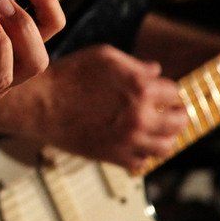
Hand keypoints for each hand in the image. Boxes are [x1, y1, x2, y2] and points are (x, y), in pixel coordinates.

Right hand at [42, 45, 187, 171]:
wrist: (40, 104)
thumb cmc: (68, 76)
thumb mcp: (104, 57)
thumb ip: (135, 65)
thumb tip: (155, 71)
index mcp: (140, 88)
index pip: (174, 93)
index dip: (169, 92)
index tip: (164, 94)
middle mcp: (139, 116)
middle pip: (179, 122)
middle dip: (177, 115)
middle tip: (171, 114)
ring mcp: (128, 140)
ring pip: (166, 147)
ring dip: (165, 138)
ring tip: (157, 132)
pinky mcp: (113, 157)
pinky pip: (142, 163)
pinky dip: (143, 155)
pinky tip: (135, 145)